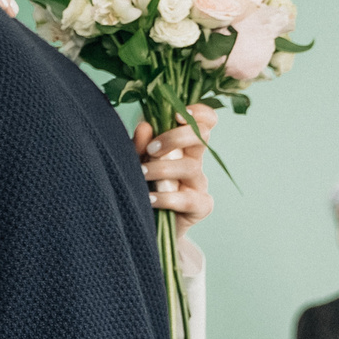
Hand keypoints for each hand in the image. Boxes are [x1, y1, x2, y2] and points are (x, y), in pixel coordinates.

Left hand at [135, 106, 217, 232]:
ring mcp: (198, 184)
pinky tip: (149, 199)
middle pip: (202, 137)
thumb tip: (145, 125)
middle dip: (176, 137)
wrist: (144, 225)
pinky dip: (166, 199)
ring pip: (191, 167)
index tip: (177, 115)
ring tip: (140, 175)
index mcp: (183, 145)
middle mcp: (194, 161)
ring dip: (162, 169)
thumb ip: (139, 145)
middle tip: (151, 149)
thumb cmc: (139, 186)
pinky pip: (188, 199)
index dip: (199, 113)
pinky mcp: (200, 207)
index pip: (204, 121)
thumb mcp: (134, 163)